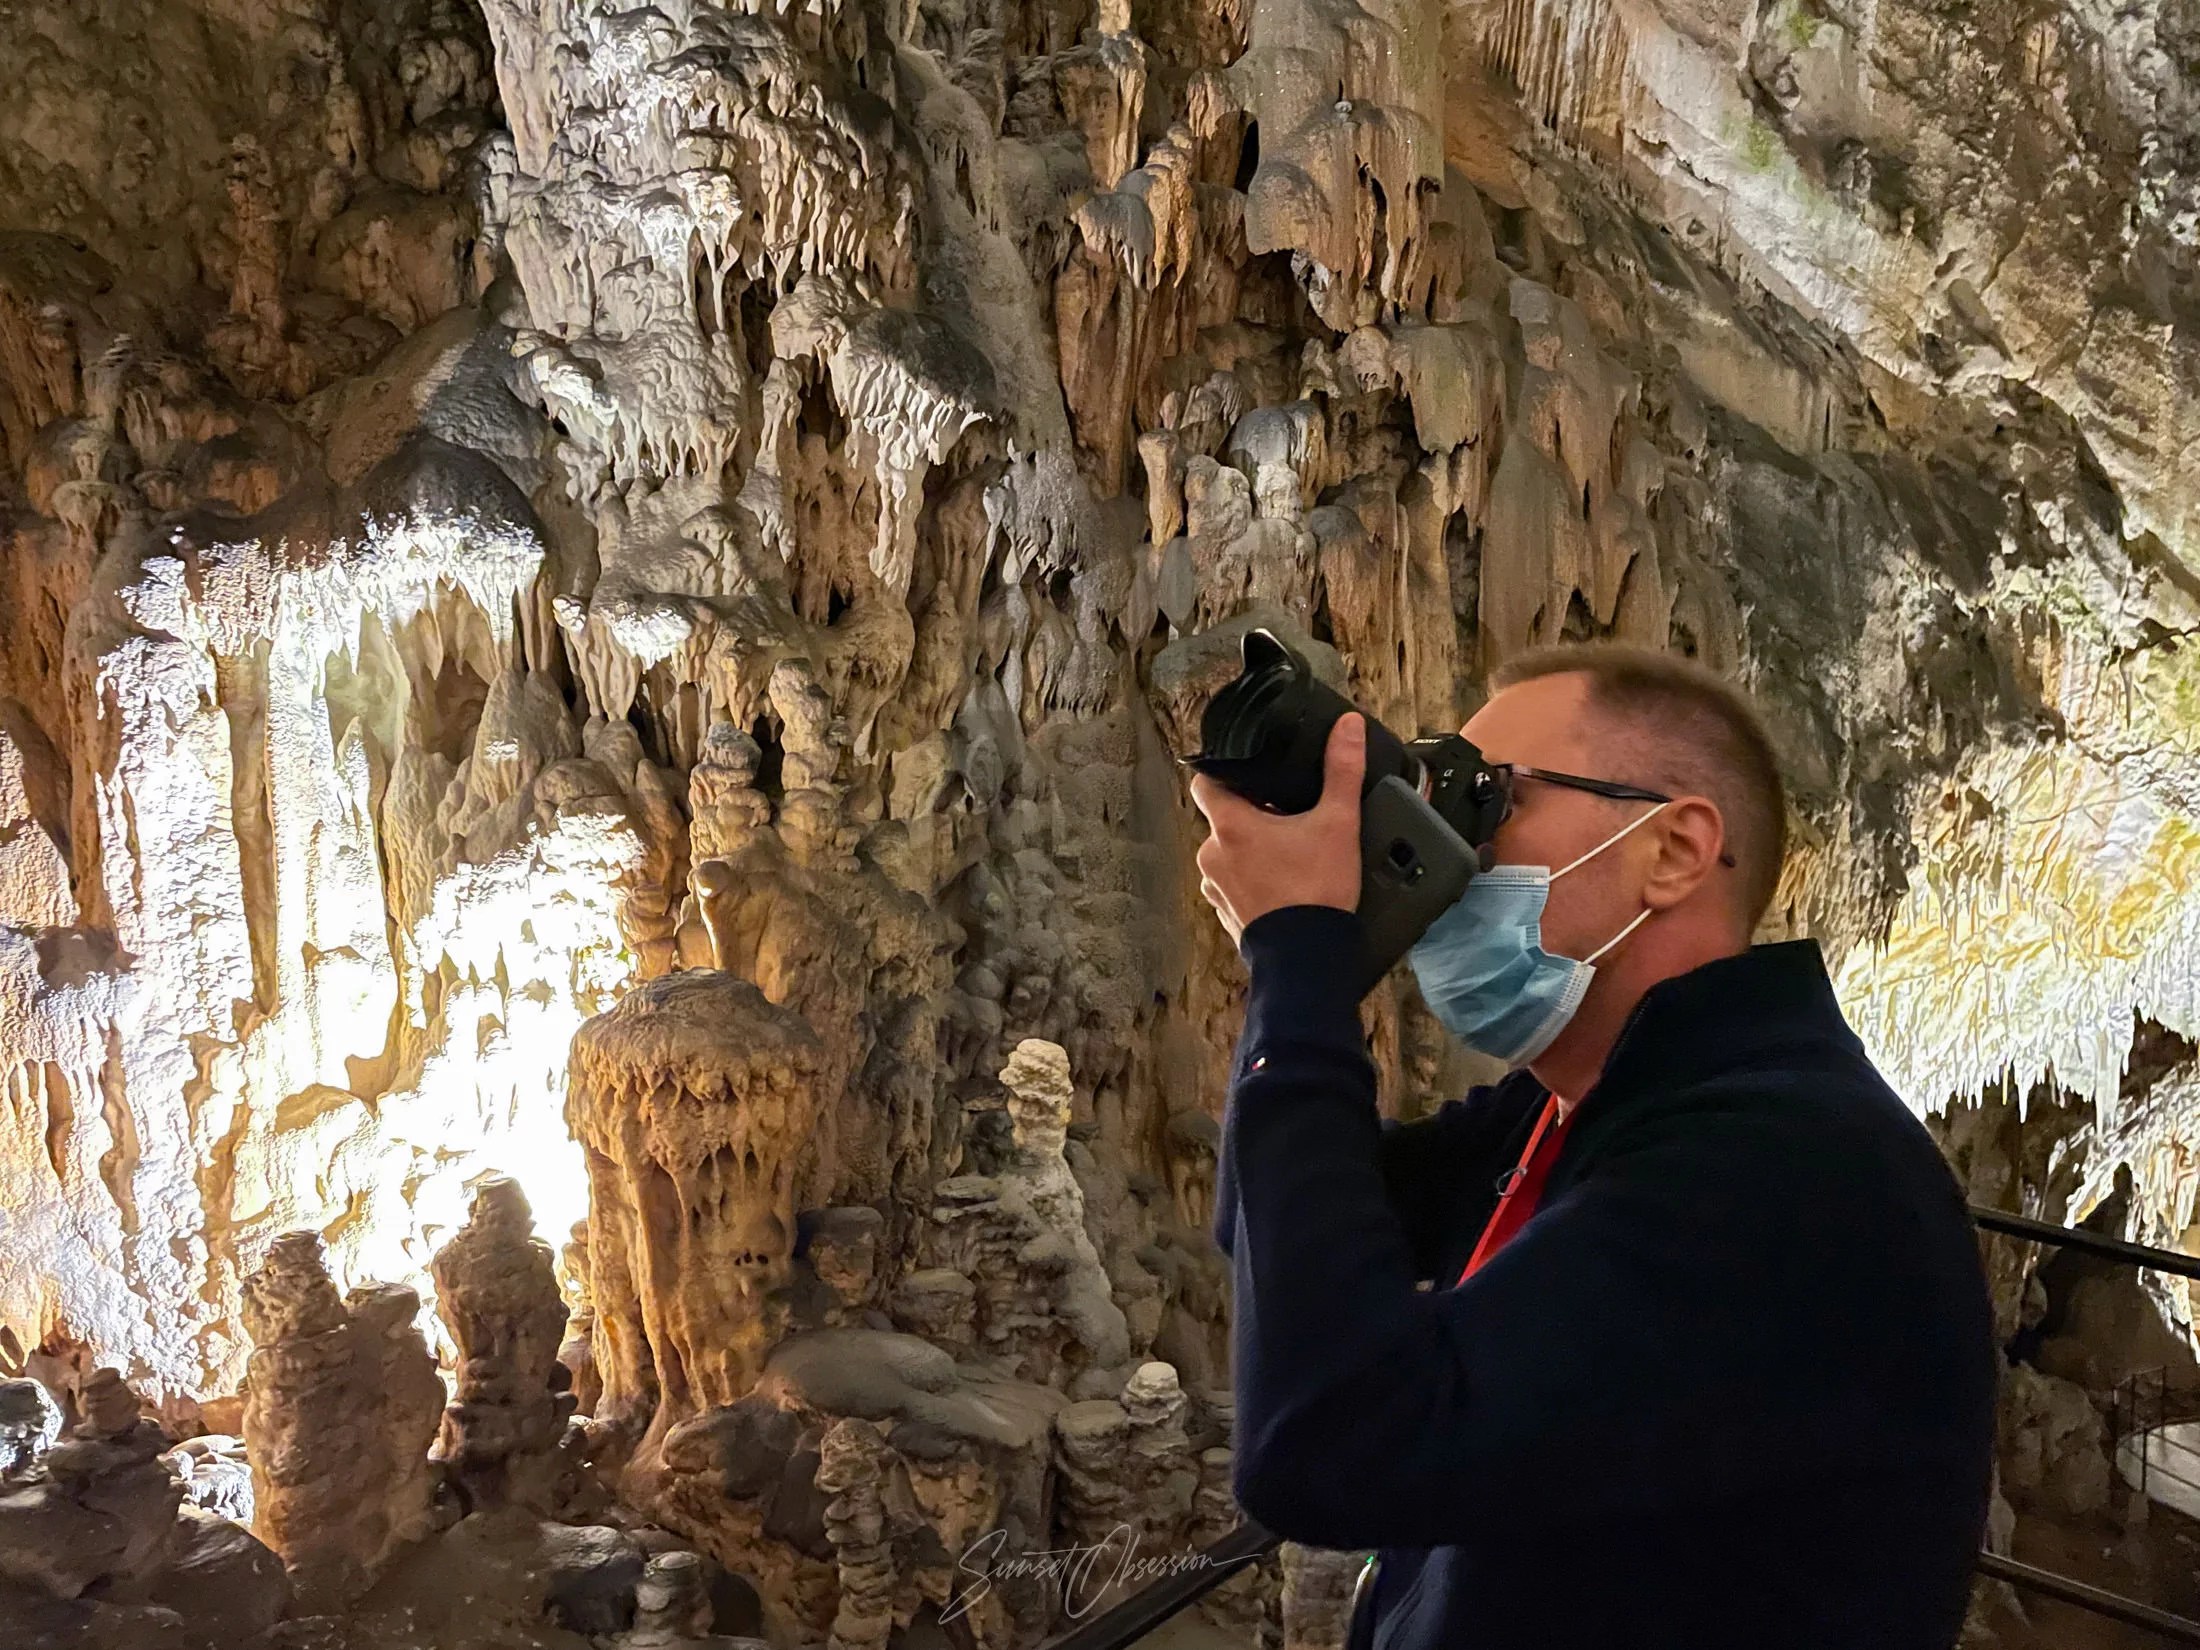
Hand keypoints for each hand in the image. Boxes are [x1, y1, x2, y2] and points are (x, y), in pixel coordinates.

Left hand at [1189, 712, 1364, 944]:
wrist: (1308, 960)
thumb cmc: (1317, 891)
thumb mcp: (1338, 823)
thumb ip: (1341, 770)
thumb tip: (1347, 726)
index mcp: (1229, 826)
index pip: (1205, 782)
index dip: (1225, 773)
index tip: (1251, 775)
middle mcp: (1212, 855)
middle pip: (1222, 819)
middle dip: (1251, 815)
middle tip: (1286, 816)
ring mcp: (1216, 888)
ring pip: (1227, 853)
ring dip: (1251, 850)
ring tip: (1289, 853)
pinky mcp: (1227, 914)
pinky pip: (1233, 885)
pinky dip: (1253, 880)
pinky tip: (1283, 884)